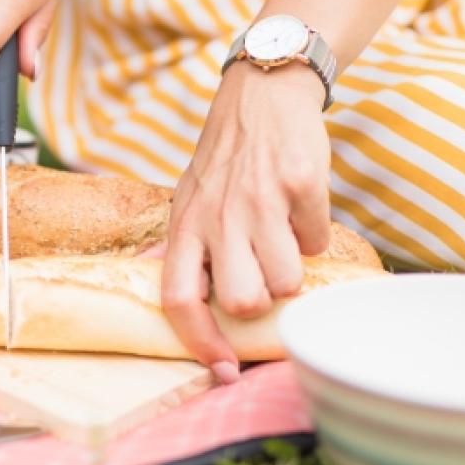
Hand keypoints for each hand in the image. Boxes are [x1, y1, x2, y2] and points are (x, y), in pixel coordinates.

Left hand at [161, 62, 332, 382]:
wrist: (263, 95)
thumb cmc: (225, 158)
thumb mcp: (187, 196)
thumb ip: (175, 241)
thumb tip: (145, 272)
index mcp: (185, 226)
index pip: (179, 298)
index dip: (200, 341)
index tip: (224, 370)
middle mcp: (218, 217)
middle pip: (244, 301)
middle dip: (263, 301)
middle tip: (264, 274)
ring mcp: (260, 201)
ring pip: (289, 280)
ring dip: (294, 267)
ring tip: (283, 236)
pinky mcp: (301, 185)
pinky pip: (319, 240)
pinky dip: (316, 232)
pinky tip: (301, 207)